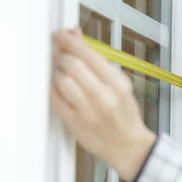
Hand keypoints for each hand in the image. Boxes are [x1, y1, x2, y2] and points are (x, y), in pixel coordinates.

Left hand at [50, 27, 155, 181]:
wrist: (127, 146)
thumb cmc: (125, 115)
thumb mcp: (120, 84)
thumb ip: (97, 60)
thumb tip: (77, 35)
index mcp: (118, 84)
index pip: (89, 55)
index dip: (70, 42)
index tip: (60, 35)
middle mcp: (104, 96)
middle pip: (73, 66)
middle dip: (62, 55)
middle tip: (60, 54)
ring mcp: (88, 111)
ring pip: (62, 81)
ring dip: (57, 72)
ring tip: (62, 72)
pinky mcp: (74, 122)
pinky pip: (56, 99)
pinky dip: (54, 88)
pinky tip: (60, 86)